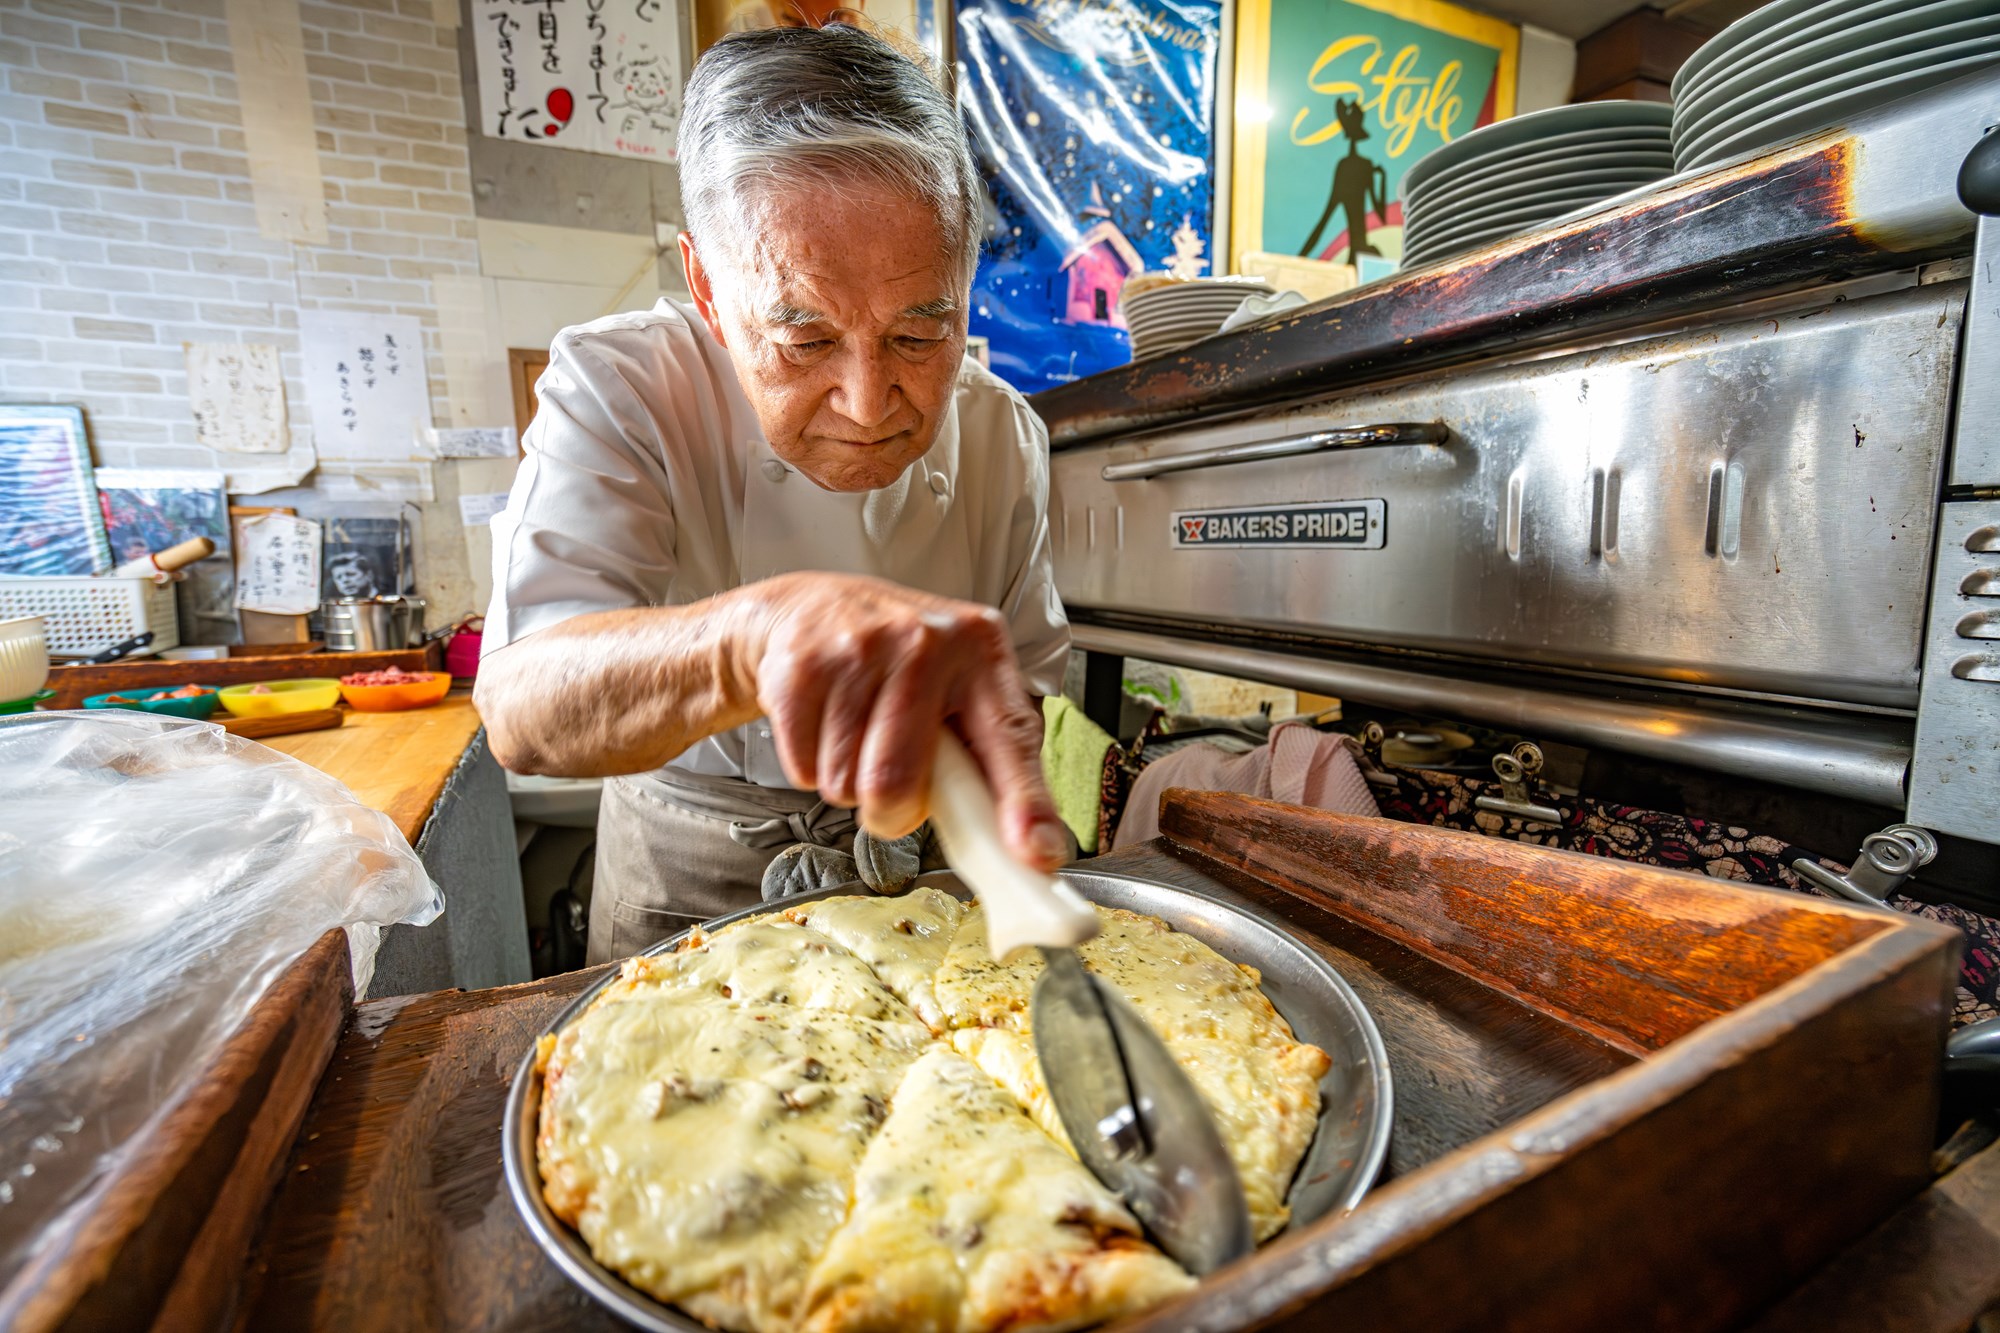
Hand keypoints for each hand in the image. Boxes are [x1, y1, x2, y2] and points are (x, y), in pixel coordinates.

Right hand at [745, 573, 1066, 871]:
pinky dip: (809, 766)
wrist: (816, 605)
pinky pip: (803, 768)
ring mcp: (860, 649)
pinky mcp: (803, 664)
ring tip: (857, 736)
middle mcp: (926, 641)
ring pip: (844, 783)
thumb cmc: (902, 662)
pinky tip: (825, 724)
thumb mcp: (961, 690)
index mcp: (982, 651)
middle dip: (890, 812)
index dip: (1024, 802)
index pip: (1009, 737)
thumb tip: (1031, 850)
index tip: (1035, 854)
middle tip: (892, 785)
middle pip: (896, 783)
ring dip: (847, 784)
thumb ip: (994, 764)